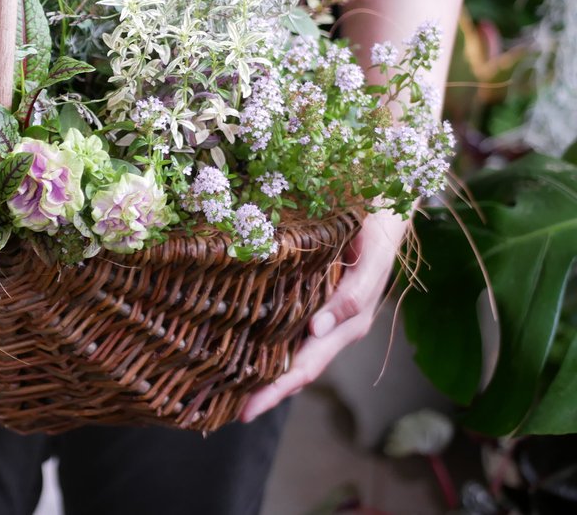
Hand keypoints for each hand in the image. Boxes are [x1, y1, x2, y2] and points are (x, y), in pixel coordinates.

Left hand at [239, 210, 408, 422]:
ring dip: (266, 372)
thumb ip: (353, 295)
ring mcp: (327, 315)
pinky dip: (271, 344)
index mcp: (349, 323)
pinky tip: (248, 348)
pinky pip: (292, 329)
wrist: (387, 208)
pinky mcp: (318, 299)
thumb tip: (317, 329)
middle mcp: (335, 327)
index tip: (247, 410)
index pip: (305, 366)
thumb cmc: (378, 230)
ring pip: (293, 352)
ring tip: (232, 388)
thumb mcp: (372, 258)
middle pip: (296, 368)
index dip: (276, 390)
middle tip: (231, 410)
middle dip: (266, 391)